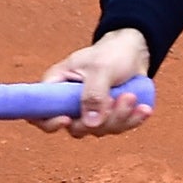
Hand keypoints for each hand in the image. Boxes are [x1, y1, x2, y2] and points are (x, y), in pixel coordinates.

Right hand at [32, 28, 153, 137]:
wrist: (134, 52)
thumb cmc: (111, 53)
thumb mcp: (101, 68)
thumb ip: (94, 94)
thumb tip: (90, 124)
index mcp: (56, 86)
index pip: (38, 112)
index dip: (48, 122)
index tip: (67, 119)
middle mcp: (68, 103)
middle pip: (75, 128)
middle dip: (102, 119)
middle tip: (123, 98)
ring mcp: (88, 112)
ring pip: (98, 130)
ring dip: (120, 117)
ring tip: (133, 96)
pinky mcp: (107, 117)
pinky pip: (116, 128)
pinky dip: (132, 120)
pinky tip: (144, 109)